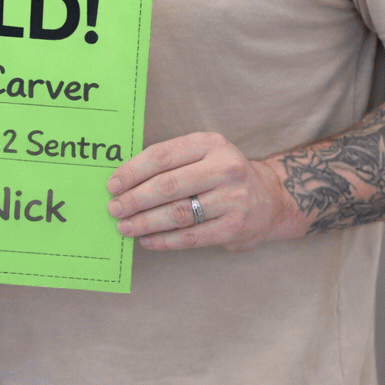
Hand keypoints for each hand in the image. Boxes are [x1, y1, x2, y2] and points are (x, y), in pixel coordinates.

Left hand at [105, 132, 305, 251]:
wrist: (272, 198)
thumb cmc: (224, 175)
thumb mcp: (205, 154)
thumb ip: (172, 161)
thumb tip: (125, 180)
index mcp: (211, 144)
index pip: (162, 156)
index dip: (132, 171)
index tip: (112, 184)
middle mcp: (224, 168)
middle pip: (167, 185)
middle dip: (134, 199)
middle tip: (114, 209)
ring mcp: (232, 198)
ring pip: (177, 213)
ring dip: (145, 222)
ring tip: (125, 227)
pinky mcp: (235, 227)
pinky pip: (191, 237)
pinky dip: (164, 240)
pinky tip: (147, 240)